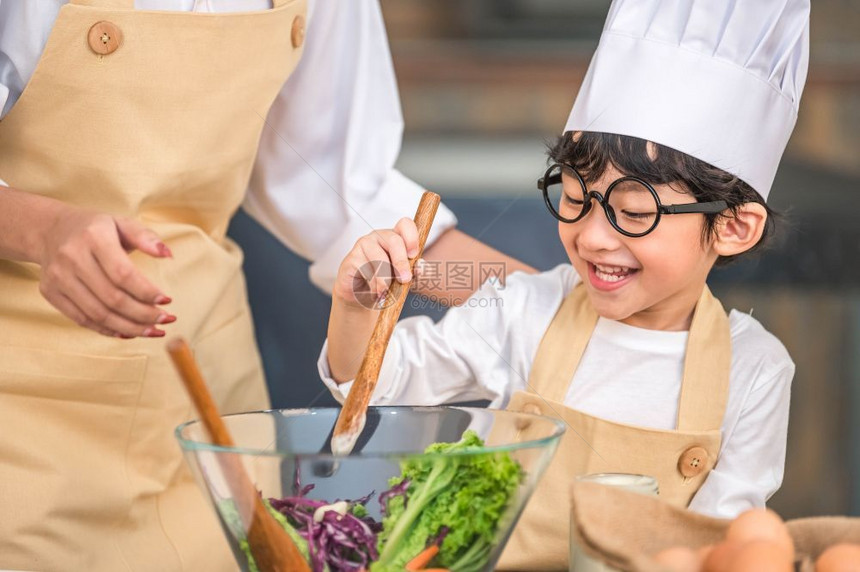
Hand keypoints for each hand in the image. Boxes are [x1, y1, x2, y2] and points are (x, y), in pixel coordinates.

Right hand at [38, 206, 174, 337]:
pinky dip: (108, 330)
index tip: (166, 301)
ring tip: (153, 330)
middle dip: (143, 314)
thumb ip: (146, 237)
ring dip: (129, 328)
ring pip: (98, 314)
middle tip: (166, 320)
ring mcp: (57, 277)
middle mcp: (72, 257)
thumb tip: (168, 254)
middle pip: (112, 298)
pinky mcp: (50, 292)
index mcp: (93, 237)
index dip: (146, 292)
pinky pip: (82, 319)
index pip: (122, 273)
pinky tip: (128, 332)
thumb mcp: (122, 223)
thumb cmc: (96, 229)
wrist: (51, 230)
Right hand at [333, 218, 419, 308]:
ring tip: (386, 292)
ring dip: (386, 278)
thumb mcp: (404, 278)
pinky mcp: (352, 257)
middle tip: (404, 279)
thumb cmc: (385, 283)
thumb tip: (421, 266)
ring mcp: (364, 244)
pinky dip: (373, 285)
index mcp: (396, 237)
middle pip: (394, 240)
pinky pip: (366, 269)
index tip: (414, 255)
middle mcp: (380, 236)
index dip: (412, 237)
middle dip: (401, 262)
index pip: (405, 225)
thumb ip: (414, 271)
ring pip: (380, 258)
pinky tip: (375, 292)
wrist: (361, 297)